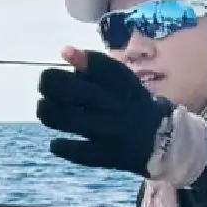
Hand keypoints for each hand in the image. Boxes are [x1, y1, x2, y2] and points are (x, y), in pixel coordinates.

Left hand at [38, 48, 206, 185]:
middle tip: (44, 86)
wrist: (162, 141)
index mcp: (124, 84)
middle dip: (49, 84)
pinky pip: (76, 151)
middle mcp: (118, 106)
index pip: (98, 65)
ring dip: (47, 111)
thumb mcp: (121, 81)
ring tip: (45, 109)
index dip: (77, 60)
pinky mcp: (107, 155)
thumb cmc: (130, 104)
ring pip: (67, 120)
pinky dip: (59, 146)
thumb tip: (65, 51)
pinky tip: (56, 142)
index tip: (63, 56)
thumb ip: (94, 66)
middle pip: (72, 91)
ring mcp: (111, 131)